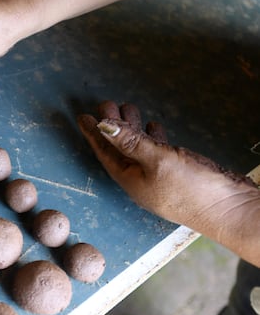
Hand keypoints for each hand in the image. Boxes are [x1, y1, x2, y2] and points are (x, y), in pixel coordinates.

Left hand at [78, 101, 259, 260]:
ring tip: (129, 108)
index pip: (105, 152)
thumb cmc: (192, 188)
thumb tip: (103, 125)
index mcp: (130, 180)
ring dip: (132, 129)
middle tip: (108, 103)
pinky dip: (151, 139)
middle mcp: (141, 181)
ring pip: (139, 149)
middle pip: (120, 149)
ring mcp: (159, 179)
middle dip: (113, 126)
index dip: (93, 133)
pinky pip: (156, 153)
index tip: (82, 116)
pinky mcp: (177, 176)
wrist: (231, 211)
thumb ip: (130, 142)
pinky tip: (153, 127)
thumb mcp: (157, 159)